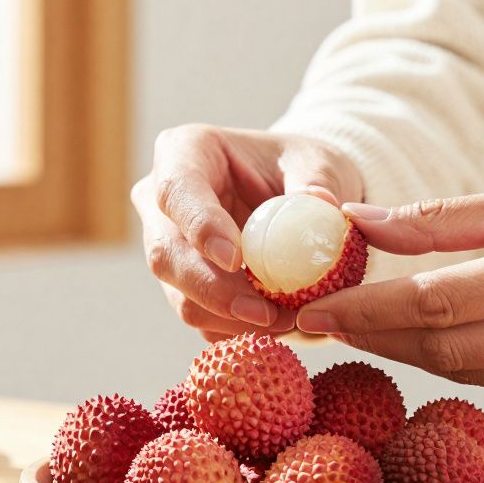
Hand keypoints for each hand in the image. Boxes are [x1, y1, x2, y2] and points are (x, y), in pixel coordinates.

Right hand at [132, 125, 363, 340]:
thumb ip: (318, 182)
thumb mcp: (317, 162)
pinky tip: (275, 327)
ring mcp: (167, 248)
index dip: (200, 229)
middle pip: (167, 254)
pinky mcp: (182, 287)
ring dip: (230, 318)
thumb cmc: (300, 168)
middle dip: (215, 290)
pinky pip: (200, 318)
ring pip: (180, 295)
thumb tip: (321, 205)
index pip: (177, 191)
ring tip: (284, 321)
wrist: (294, 195)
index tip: (237, 260)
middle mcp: (162, 203)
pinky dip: (236, 330)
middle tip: (266, 313)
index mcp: (185, 153)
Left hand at [295, 167, 483, 401]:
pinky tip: (426, 338)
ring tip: (360, 326)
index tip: (312, 311)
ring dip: (409, 352)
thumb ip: (443, 220)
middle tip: (322, 321)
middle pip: (444, 350)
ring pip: (468, 371)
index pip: (434, 304)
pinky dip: (459, 359)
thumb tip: (358, 224)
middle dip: (375, 337)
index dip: (365, 311)